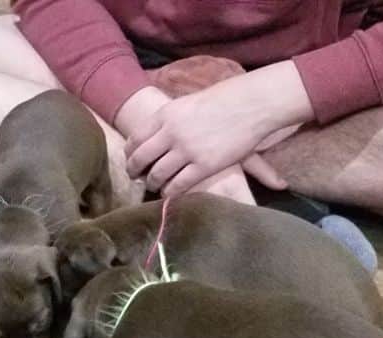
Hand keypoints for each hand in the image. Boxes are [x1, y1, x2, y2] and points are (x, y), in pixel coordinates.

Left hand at [124, 61, 313, 196]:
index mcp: (166, 114)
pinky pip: (178, 184)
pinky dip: (170, 191)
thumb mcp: (188, 103)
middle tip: (136, 178)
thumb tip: (156, 134)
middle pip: (141, 159)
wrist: (253, 103)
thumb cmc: (224, 100)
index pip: (135, 139)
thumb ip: (170, 119)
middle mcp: (172, 133)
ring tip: (155, 186)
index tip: (130, 160)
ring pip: (157, 174)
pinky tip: (170, 192)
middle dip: (134, 171)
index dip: (129, 153)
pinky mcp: (204, 165)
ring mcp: (187, 150)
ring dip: (152, 183)